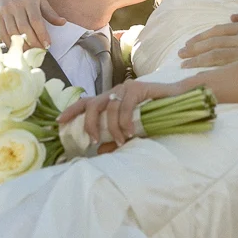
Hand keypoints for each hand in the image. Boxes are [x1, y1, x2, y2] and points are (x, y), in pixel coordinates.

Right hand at [0, 0, 65, 48]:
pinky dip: (9, 42)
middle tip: (40, 52)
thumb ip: (50, 13)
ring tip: (30, 53)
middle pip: (24, 28)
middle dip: (33, 42)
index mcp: (28, 1)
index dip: (42, 34)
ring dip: (21, 44)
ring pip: (12, 32)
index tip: (48, 45)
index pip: (36, 21)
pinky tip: (17, 48)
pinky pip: (2, 32)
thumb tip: (63, 23)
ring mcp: (4, 11)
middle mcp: (15, 6)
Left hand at [57, 79, 188, 147]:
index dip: (72, 110)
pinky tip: (131, 132)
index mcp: (110, 99)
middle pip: (93, 104)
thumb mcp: (132, 131)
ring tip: (121, 140)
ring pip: (109, 108)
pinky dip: (125, 121)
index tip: (59, 122)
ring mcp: (126, 88)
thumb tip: (100, 150)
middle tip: (91, 140)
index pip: (86, 102)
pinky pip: (125, 106)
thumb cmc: (155, 116)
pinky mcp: (139, 87)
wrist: (179, 101)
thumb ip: (116, 139)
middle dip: (89, 123)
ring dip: (112, 128)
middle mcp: (115, 91)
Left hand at [177, 7, 237, 68]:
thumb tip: (232, 17)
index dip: (201, 38)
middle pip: (212, 43)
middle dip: (193, 49)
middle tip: (180, 54)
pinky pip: (222, 69)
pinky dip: (207, 70)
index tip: (189, 44)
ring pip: (214, 55)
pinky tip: (196, 74)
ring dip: (196, 59)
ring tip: (184, 63)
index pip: (218, 31)